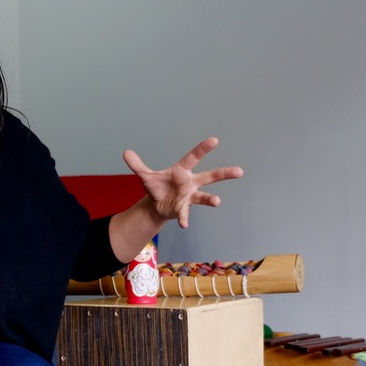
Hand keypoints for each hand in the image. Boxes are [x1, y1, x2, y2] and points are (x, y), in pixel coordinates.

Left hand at [122, 138, 241, 228]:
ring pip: (204, 197)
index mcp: (182, 170)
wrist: (156, 205)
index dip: (203, 149)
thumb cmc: (157, 187)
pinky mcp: (183, 209)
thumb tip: (125, 152)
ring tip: (217, 201)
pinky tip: (184, 224)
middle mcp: (190, 182)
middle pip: (210, 176)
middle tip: (239, 172)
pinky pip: (186, 214)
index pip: (194, 157)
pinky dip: (185, 219)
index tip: (214, 140)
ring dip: (210, 199)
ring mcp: (189, 196)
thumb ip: (137, 165)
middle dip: (224, 173)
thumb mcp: (146, 176)